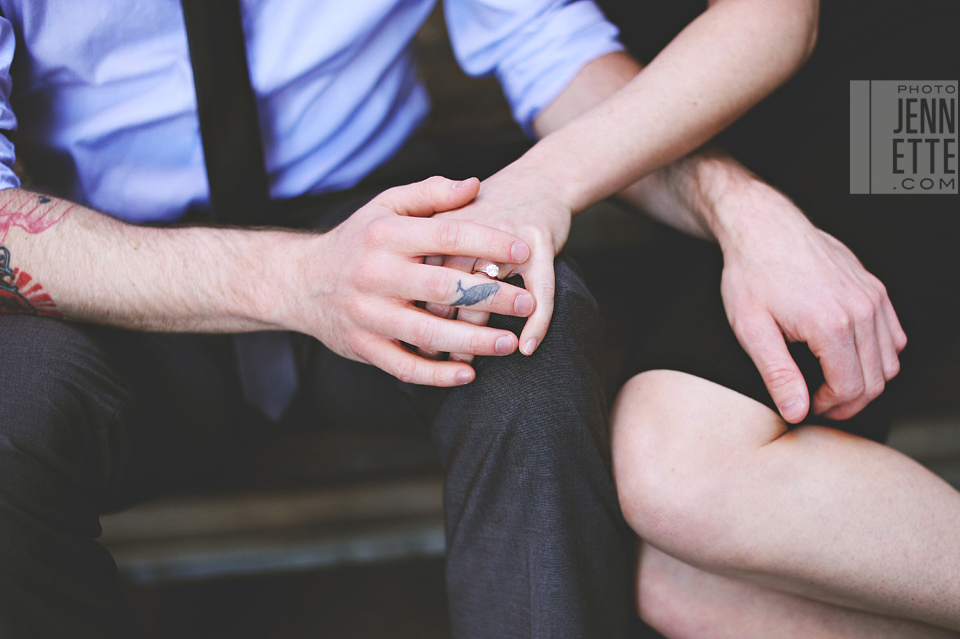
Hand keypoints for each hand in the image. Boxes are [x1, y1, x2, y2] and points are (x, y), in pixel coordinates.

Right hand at [297, 176, 534, 386]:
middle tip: (527, 303)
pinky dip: (437, 375)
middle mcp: (375, 275)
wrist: (300, 282)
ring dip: (473, 341)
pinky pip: (404, 367)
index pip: (447, 236)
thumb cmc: (357, 241)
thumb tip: (474, 185)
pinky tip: (468, 373)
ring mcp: (368, 315)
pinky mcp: (364, 347)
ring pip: (427, 333)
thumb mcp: (385, 206)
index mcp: (385, 236)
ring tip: (509, 344)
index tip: (525, 251)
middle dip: (491, 297)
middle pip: (443, 288)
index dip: (490, 243)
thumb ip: (430, 194)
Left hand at [424, 163, 573, 360]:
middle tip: (436, 354)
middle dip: (442, 326)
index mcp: (442, 225)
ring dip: (484, 332)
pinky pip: (541, 290)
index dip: (414, 309)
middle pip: (450, 287)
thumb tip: (412, 309)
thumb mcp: (447, 221)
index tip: (408, 337)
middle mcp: (472, 231)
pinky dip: (537, 321)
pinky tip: (528, 347)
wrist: (539, 181)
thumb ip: (424, 255)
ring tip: (477, 358)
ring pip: (491, 293)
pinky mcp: (540, 244)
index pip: (420, 273)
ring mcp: (508, 238)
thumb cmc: (487, 213)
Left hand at [718, 184, 906, 422]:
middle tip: (818, 404)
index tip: (806, 406)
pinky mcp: (875, 288)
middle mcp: (862, 310)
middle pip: (875, 380)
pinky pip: (894, 336)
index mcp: (832, 324)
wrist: (762, 228)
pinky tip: (847, 358)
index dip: (829, 407)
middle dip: (848, 402)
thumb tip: (796, 413)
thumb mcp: (751, 330)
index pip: (850, 388)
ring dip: (866, 381)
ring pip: (889, 361)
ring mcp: (873, 297)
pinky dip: (878, 356)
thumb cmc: (751, 276)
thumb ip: (777, 374)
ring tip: (831, 385)